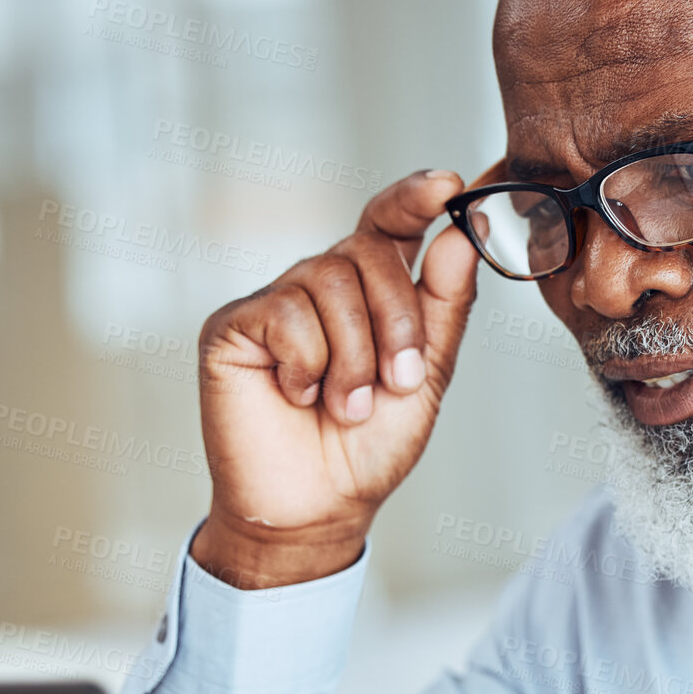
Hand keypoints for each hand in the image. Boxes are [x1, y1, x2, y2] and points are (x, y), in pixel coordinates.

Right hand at [191, 169, 481, 587]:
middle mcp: (319, 285)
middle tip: (400, 382)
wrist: (319, 507)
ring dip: (354, 356)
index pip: (388, 223)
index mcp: (368, 292)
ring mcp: (275, 302)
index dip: (414, 197)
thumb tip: (459, 236)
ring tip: (347, 406)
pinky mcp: (233, 325)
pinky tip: (298, 396)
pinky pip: (286, 314)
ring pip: (328, 281)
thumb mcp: (426, 376)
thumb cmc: (369, 447)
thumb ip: (443, 308)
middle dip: (397, 319)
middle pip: (367, 250)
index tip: (447, 185)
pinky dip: (308, 365)